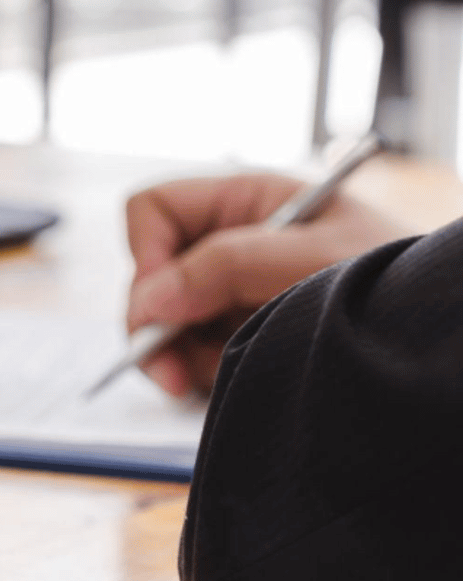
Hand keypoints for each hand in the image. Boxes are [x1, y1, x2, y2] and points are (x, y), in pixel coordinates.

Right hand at [124, 172, 409, 394]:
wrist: (440, 334)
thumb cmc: (396, 282)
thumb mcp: (312, 261)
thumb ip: (227, 266)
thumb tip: (151, 298)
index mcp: (246, 202)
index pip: (155, 210)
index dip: (145, 254)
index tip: (161, 304)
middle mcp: (230, 244)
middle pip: (149, 275)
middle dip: (155, 325)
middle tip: (170, 374)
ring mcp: (232, 293)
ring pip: (164, 322)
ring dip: (181, 356)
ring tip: (229, 372)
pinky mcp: (239, 336)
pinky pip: (190, 355)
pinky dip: (202, 373)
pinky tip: (239, 378)